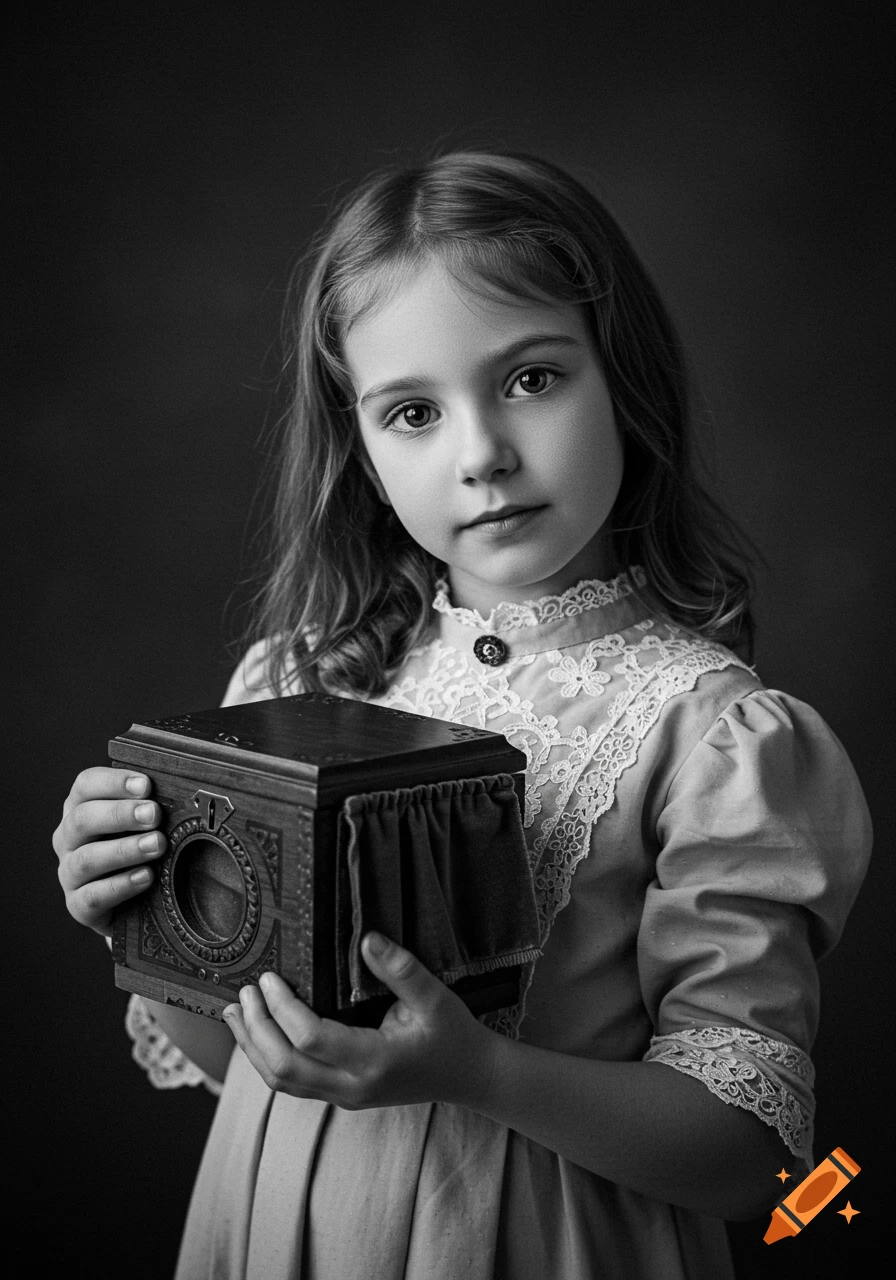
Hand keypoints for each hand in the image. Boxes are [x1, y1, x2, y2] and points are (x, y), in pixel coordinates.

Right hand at [53, 767, 166, 935]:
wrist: (131, 905)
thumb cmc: (138, 851)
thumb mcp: (142, 825)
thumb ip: (149, 805)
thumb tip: (178, 787)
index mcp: (80, 809)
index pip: (85, 785)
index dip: (114, 782)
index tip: (146, 785)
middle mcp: (68, 839)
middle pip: (82, 819)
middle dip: (121, 814)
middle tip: (154, 814)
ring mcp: (69, 874)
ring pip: (86, 859)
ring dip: (124, 849)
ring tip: (157, 845)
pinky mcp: (78, 906)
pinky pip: (92, 896)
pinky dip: (120, 885)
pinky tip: (146, 877)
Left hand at [223, 933, 495, 1110]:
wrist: (470, 1077)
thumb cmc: (453, 1034)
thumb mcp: (435, 997)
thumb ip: (402, 970)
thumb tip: (366, 939)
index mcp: (374, 1062)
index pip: (311, 1039)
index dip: (283, 1008)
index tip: (269, 977)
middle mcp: (352, 1087)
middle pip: (284, 1068)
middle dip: (256, 1029)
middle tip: (244, 992)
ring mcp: (345, 1097)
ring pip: (282, 1082)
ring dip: (253, 1048)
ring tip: (234, 1013)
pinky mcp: (341, 1095)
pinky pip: (293, 1084)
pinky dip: (268, 1059)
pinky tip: (258, 1034)